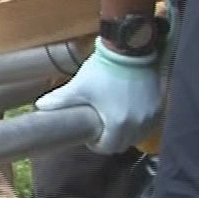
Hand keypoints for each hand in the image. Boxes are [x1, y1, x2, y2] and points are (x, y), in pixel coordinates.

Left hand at [36, 41, 162, 154]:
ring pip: (138, 136)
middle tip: (100, 129)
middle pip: (124, 144)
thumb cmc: (104, 70)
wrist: (130, 50)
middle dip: (111, 141)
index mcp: (118, 123)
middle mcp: (138, 123)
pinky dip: (139, 125)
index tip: (91, 136)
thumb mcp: (80, 86)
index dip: (97, 145)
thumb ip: (60, 100)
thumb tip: (40, 106)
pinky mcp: (158, 105)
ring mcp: (151, 115)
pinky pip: (148, 124)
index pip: (108, 147)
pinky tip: (129, 116)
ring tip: (114, 123)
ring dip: (126, 135)